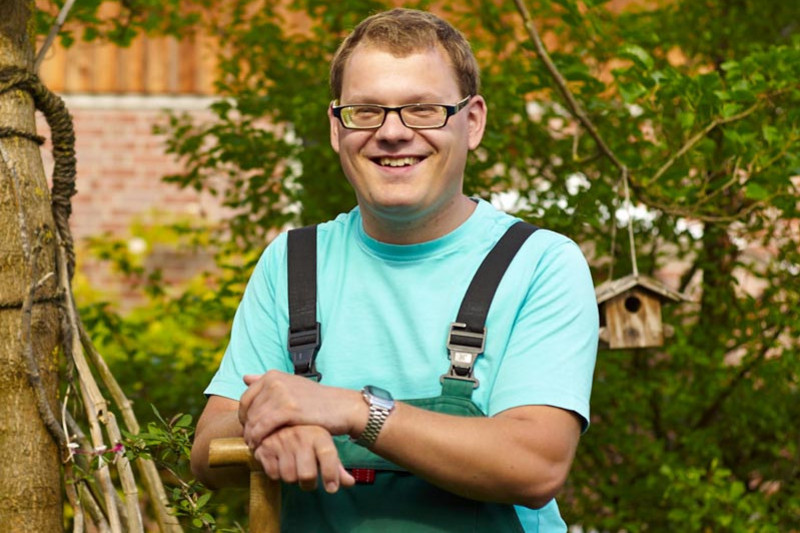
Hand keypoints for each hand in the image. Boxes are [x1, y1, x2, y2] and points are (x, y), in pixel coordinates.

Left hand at [239, 370, 363, 449]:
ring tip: (256, 446)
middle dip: (247, 427)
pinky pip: (262, 427)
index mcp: (273, 375)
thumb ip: (268, 382)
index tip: (249, 428)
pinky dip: (258, 439)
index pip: (246, 397)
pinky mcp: (288, 409)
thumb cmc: (317, 401)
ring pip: (253, 420)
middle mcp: (275, 381)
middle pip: (248, 410)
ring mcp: (281, 394)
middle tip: (251, 441)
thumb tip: (245, 378)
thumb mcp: (292, 385)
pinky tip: (261, 446)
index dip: (244, 415)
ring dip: (251, 436)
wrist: (342, 407)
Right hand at [253, 425, 355, 492]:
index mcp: (318, 434)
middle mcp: (300, 436)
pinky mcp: (265, 448)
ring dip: (292, 478)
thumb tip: (351, 483)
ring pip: (289, 477)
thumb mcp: (324, 447)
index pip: (328, 456)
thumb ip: (336, 467)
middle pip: (307, 475)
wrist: (278, 421)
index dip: (331, 475)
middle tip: (309, 479)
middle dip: (309, 483)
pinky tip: (280, 463)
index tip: (332, 488)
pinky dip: (277, 473)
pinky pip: (273, 474)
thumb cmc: (307, 439)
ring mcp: (282, 441)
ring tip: (294, 468)